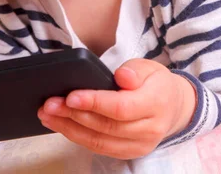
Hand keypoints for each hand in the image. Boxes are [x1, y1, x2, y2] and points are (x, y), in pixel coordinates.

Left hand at [37, 59, 195, 158]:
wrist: (173, 107)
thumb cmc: (155, 83)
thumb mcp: (149, 67)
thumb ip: (135, 70)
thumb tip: (122, 76)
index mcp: (156, 103)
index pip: (121, 107)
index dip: (94, 103)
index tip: (70, 97)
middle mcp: (149, 129)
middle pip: (106, 126)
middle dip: (74, 115)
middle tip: (49, 104)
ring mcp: (140, 145)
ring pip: (99, 141)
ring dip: (69, 128)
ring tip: (47, 115)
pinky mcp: (129, 153)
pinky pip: (99, 148)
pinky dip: (77, 137)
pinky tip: (61, 125)